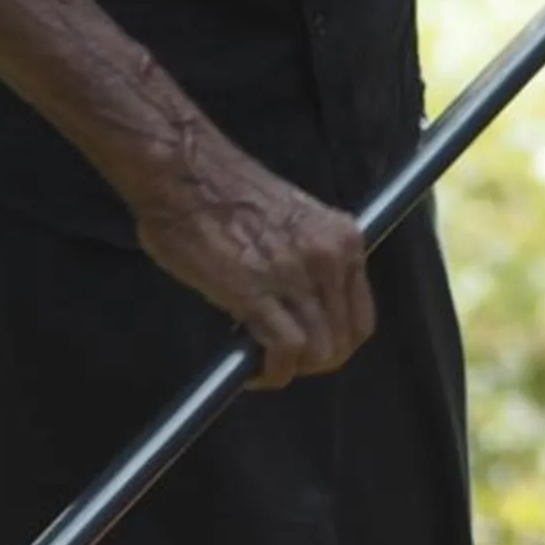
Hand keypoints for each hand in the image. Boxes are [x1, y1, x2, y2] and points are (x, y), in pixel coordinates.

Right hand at [130, 135, 375, 388]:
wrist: (185, 173)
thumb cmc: (223, 191)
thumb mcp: (292, 221)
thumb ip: (307, 259)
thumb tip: (299, 301)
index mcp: (343, 238)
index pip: (360, 316)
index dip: (336, 342)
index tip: (310, 349)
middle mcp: (329, 258)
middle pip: (344, 340)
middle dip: (313, 362)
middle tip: (281, 361)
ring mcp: (296, 276)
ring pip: (319, 351)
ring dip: (291, 368)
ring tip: (261, 364)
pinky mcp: (258, 292)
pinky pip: (286, 350)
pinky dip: (271, 371)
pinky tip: (250, 370)